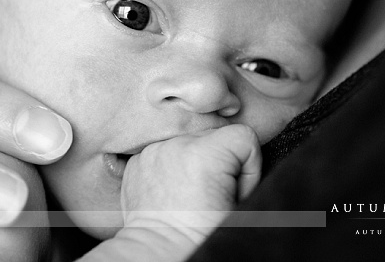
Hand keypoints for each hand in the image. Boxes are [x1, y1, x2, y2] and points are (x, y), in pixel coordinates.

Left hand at [121, 125, 260, 246]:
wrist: (162, 250)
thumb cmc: (203, 233)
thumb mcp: (239, 203)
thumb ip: (245, 164)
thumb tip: (243, 152)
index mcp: (204, 152)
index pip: (244, 136)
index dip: (247, 166)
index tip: (234, 190)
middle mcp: (175, 143)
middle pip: (215, 135)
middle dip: (219, 161)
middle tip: (211, 193)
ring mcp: (152, 150)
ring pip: (187, 140)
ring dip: (193, 159)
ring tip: (189, 192)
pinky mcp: (137, 160)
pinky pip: (163, 149)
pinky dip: (170, 165)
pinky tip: (170, 190)